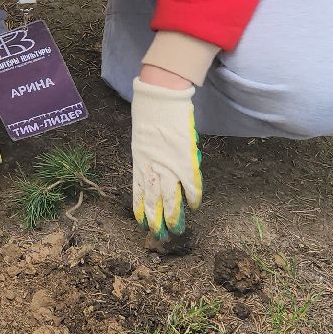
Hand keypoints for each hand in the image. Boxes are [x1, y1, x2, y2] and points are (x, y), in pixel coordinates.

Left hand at [131, 76, 203, 238]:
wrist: (160, 98)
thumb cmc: (150, 113)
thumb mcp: (142, 138)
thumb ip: (148, 156)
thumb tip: (155, 169)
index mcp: (138, 162)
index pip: (138, 192)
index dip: (140, 209)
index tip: (142, 223)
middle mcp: (150, 167)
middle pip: (152, 200)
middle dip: (156, 219)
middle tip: (160, 235)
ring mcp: (167, 165)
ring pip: (169, 198)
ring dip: (173, 215)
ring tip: (175, 230)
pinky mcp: (184, 160)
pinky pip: (189, 184)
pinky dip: (192, 196)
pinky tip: (194, 206)